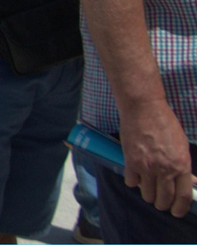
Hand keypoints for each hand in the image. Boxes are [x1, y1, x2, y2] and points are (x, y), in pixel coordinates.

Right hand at [121, 99, 195, 215]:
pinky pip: (132, 182)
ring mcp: (148, 167)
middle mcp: (166, 170)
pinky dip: (133, 181)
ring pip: (147, 194)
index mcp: (182, 166)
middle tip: (159, 202)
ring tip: (146, 188)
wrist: (144, 109)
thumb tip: (189, 181)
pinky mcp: (131, 162)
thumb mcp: (182, 145)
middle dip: (161, 204)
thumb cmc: (166, 124)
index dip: (179, 208)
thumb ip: (183, 165)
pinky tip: (134, 175)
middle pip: (164, 199)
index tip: (175, 212)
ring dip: (147, 194)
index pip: (183, 196)